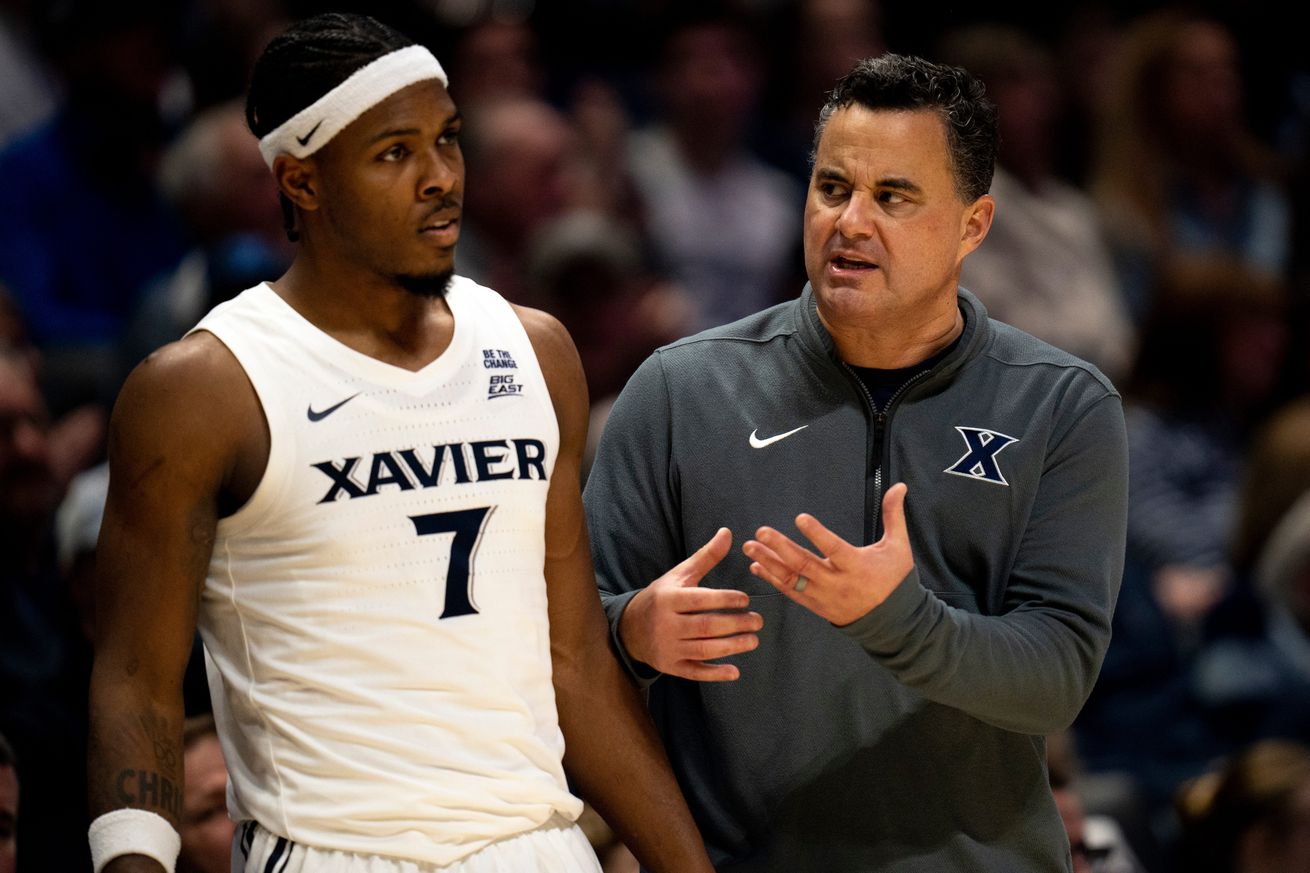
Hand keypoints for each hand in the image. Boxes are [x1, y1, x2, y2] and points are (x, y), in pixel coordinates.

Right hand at [619, 528, 761, 680]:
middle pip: (706, 626)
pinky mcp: (670, 667)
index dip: (725, 600)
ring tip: (754, 640)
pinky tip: (735, 671)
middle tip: (758, 621)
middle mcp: (666, 624)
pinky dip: (714, 674)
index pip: (700, 600)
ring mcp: (668, 648)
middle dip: (735, 624)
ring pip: (704, 650)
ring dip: (732, 647)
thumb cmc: (662, 597)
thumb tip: (728, 532)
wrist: (630, 627)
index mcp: (669, 599)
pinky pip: (694, 672)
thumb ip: (706, 556)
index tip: (746, 599)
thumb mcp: (680, 575)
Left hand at [742, 483, 914, 625]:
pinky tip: (757, 567)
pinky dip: (772, 580)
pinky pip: (791, 593)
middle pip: (805, 565)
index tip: (800, 518)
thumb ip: (893, 515)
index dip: (817, 535)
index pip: (835, 549)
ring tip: (750, 548)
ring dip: (769, 563)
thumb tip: (899, 485)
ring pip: (793, 580)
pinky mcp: (816, 606)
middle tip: (761, 532)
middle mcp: (839, 584)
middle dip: (781, 548)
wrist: (893, 622)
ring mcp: (824, 597)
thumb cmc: (895, 579)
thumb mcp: (898, 546)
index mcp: (858, 567)